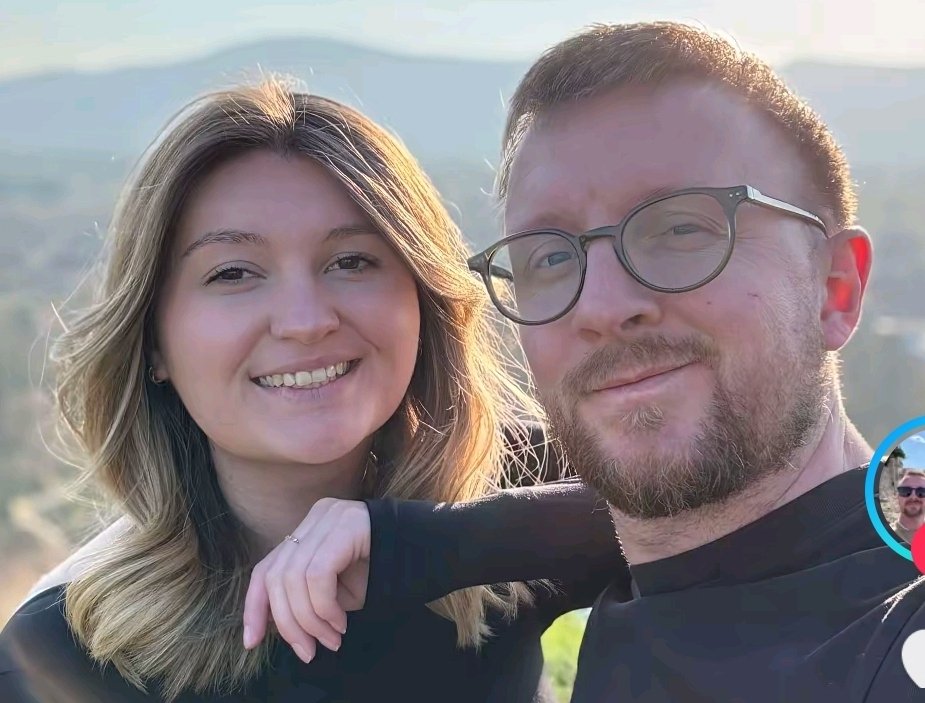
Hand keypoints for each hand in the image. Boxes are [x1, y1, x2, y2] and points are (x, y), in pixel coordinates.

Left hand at [243, 498, 370, 662]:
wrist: (436, 549)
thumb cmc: (385, 572)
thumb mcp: (337, 590)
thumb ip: (306, 598)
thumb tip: (277, 627)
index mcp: (308, 530)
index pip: (266, 568)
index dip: (255, 607)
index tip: (252, 642)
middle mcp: (315, 517)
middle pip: (277, 576)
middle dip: (287, 623)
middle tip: (309, 651)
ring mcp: (330, 517)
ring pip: (294, 579)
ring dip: (310, 620)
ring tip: (332, 639)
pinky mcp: (346, 525)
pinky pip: (317, 575)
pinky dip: (323, 607)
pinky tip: (340, 623)